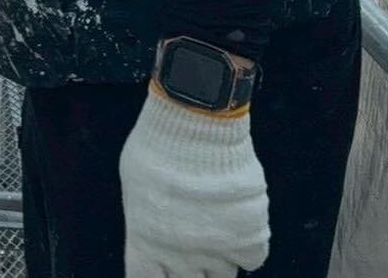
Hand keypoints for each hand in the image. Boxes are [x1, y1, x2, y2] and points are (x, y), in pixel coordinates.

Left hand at [119, 88, 268, 276]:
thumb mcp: (135, 181)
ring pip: (222, 274)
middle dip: (189, 271)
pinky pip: (252, 258)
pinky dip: (247, 244)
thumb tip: (152, 223)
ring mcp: (217, 253)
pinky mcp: (249, 240)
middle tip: (193, 248)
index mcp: (145, 244)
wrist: (195, 124)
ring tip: (214, 227)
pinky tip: (237, 221)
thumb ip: (146, 213)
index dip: (154, 274)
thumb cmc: (158, 144)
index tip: (161, 268)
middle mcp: (180, 258)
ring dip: (218, 257)